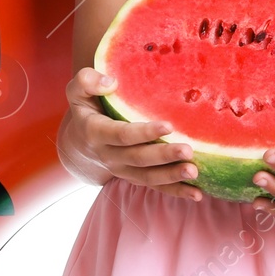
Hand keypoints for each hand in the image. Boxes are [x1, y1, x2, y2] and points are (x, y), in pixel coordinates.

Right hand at [59, 67, 203, 202]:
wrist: (78, 145)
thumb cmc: (86, 109)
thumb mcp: (77, 91)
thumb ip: (86, 81)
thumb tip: (111, 83)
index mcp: (96, 132)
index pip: (121, 134)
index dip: (143, 132)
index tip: (168, 126)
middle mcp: (109, 155)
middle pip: (138, 158)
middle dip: (164, 156)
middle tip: (188, 151)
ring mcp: (122, 170)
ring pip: (147, 177)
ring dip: (171, 176)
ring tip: (194, 172)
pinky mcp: (134, 177)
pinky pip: (154, 187)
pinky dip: (175, 191)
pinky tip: (197, 194)